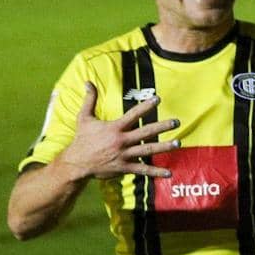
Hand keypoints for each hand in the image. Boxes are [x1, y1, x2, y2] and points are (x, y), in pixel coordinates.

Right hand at [60, 82, 179, 179]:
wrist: (76, 163)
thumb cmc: (81, 139)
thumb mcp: (83, 117)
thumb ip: (89, 100)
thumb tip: (87, 82)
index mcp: (114, 128)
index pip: (134, 114)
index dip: (146, 106)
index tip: (158, 99)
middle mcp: (121, 141)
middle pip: (146, 132)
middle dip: (162, 126)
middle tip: (176, 122)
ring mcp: (124, 155)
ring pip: (148, 150)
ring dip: (164, 147)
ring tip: (178, 143)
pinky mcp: (124, 168)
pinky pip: (143, 170)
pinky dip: (155, 171)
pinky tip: (168, 172)